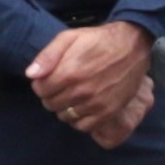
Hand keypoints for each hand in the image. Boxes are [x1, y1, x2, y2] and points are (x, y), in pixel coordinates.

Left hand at [29, 20, 152, 147]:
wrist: (133, 46)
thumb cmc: (99, 40)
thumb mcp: (70, 37)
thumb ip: (47, 56)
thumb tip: (31, 75)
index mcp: (69, 73)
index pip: (40, 90)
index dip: (41, 83)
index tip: (49, 78)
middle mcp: (82, 92)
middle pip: (51, 104)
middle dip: (51, 95)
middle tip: (61, 86)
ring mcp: (96, 104)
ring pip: (65, 116)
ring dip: (64, 108)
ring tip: (72, 95)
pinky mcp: (109, 112)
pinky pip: (84, 126)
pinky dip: (78, 120)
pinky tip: (82, 107)